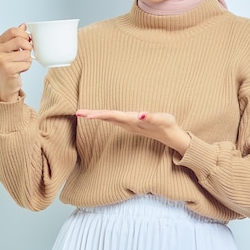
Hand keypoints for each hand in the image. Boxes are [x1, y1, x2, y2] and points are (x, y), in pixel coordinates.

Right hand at [0, 24, 32, 101]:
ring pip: (26, 53)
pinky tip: (20, 69)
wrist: (6, 84)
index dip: (24, 34)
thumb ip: (16, 37)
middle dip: (28, 47)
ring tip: (21, 63)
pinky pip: (26, 63)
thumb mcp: (12, 50)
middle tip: (27, 52)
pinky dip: (27, 66)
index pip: (13, 31)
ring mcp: (1, 60)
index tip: (27, 40)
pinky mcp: (8, 69)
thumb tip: (23, 25)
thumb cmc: (10, 65)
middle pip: (19, 40)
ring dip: (28, 59)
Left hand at [75, 109, 190, 154]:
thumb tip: (139, 115)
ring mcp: (129, 125)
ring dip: (97, 116)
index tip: (88, 115)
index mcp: (133, 121)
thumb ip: (150, 117)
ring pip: (109, 119)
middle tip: (78, 113)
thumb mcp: (162, 119)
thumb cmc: (167, 125)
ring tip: (84, 113)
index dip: (100, 115)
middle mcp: (128, 124)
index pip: (113, 116)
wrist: (171, 136)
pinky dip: (105, 116)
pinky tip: (99, 115)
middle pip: (108, 118)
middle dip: (93, 115)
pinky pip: (114, 119)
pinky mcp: (130, 124)